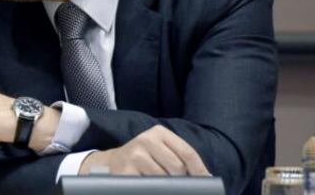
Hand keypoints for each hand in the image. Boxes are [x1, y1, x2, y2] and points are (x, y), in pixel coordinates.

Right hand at [80, 125, 209, 175]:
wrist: (114, 162)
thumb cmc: (145, 159)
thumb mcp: (162, 151)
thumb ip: (181, 159)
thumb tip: (205, 178)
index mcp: (159, 133)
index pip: (187, 152)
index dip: (200, 170)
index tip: (207, 182)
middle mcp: (145, 140)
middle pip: (178, 167)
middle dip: (182, 180)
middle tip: (178, 184)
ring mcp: (134, 155)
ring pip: (164, 179)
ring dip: (167, 186)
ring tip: (160, 183)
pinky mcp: (125, 171)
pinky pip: (148, 185)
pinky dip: (153, 188)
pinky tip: (150, 185)